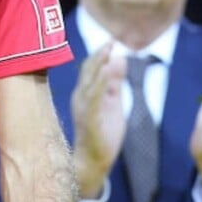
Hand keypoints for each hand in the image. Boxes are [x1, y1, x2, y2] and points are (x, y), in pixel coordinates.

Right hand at [70, 41, 127, 197]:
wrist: (92, 161)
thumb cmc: (102, 132)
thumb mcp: (113, 103)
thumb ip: (115, 82)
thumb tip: (120, 58)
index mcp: (85, 92)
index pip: (91, 68)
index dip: (101, 54)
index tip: (112, 40)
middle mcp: (81, 97)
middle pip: (89, 71)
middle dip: (100, 56)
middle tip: (110, 41)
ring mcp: (84, 108)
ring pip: (90, 82)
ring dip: (98, 66)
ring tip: (107, 52)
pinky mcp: (90, 119)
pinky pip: (94, 100)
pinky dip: (99, 85)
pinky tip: (106, 74)